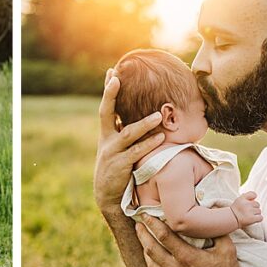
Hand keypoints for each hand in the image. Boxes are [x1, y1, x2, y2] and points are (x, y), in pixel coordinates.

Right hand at [94, 71, 165, 210]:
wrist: (108, 195)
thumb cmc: (118, 168)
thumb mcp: (118, 147)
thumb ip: (125, 131)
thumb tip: (139, 114)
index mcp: (106, 133)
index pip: (106, 107)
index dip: (108, 90)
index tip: (112, 71)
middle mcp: (106, 140)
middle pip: (105, 112)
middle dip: (110, 94)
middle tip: (116, 78)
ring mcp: (112, 153)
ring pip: (128, 134)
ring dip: (143, 124)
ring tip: (157, 115)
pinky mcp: (120, 166)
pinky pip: (137, 152)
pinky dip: (150, 144)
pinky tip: (161, 136)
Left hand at [135, 216, 252, 266]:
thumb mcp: (227, 249)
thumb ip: (216, 231)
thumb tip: (210, 216)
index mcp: (187, 257)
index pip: (163, 236)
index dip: (152, 223)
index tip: (145, 215)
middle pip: (151, 249)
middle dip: (142, 234)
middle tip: (138, 224)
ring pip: (150, 263)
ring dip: (144, 250)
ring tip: (143, 240)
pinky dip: (152, 266)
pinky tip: (152, 260)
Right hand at [231, 192, 262, 227]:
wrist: (229, 221)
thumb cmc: (234, 212)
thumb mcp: (238, 202)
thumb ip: (246, 198)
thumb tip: (255, 196)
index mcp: (242, 198)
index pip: (253, 194)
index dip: (253, 197)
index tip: (250, 201)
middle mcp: (246, 204)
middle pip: (257, 204)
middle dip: (254, 208)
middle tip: (248, 212)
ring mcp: (249, 211)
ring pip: (259, 211)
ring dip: (256, 214)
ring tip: (249, 216)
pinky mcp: (252, 218)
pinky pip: (260, 217)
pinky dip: (258, 219)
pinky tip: (253, 220)